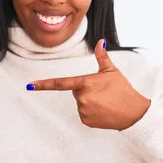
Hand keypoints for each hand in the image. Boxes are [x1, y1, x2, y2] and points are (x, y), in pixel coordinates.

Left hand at [27, 40, 150, 130]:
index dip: (43, 84)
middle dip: (87, 90)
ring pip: (81, 103)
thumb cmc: (123, 90)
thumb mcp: (112, 71)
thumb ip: (102, 57)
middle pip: (77, 91)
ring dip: (90, 102)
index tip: (29, 85)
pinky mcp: (85, 120)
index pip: (60, 83)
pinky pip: (84, 114)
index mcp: (85, 82)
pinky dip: (92, 112)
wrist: (133, 113)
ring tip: (105, 102)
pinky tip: (104, 111)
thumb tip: (101, 41)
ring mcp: (83, 110)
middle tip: (103, 92)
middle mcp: (81, 97)